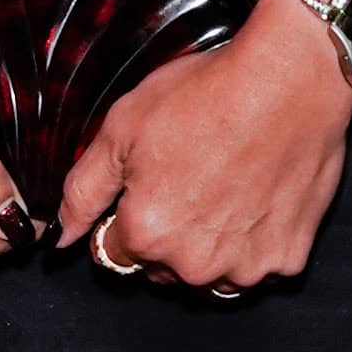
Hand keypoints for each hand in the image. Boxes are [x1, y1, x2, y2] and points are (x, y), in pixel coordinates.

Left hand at [62, 1, 351, 296]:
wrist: (290, 79)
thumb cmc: (208, 95)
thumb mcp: (123, 127)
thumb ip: (84, 189)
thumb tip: (61, 236)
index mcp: (147, 233)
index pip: (115, 251)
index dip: (127, 215)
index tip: (150, 184)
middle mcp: (194, 264)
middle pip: (164, 267)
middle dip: (169, 234)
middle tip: (192, 177)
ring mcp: (246, 267)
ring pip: (213, 272)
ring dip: (213, 245)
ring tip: (228, 186)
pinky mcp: (288, 258)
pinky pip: (261, 263)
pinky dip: (259, 239)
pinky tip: (260, 194)